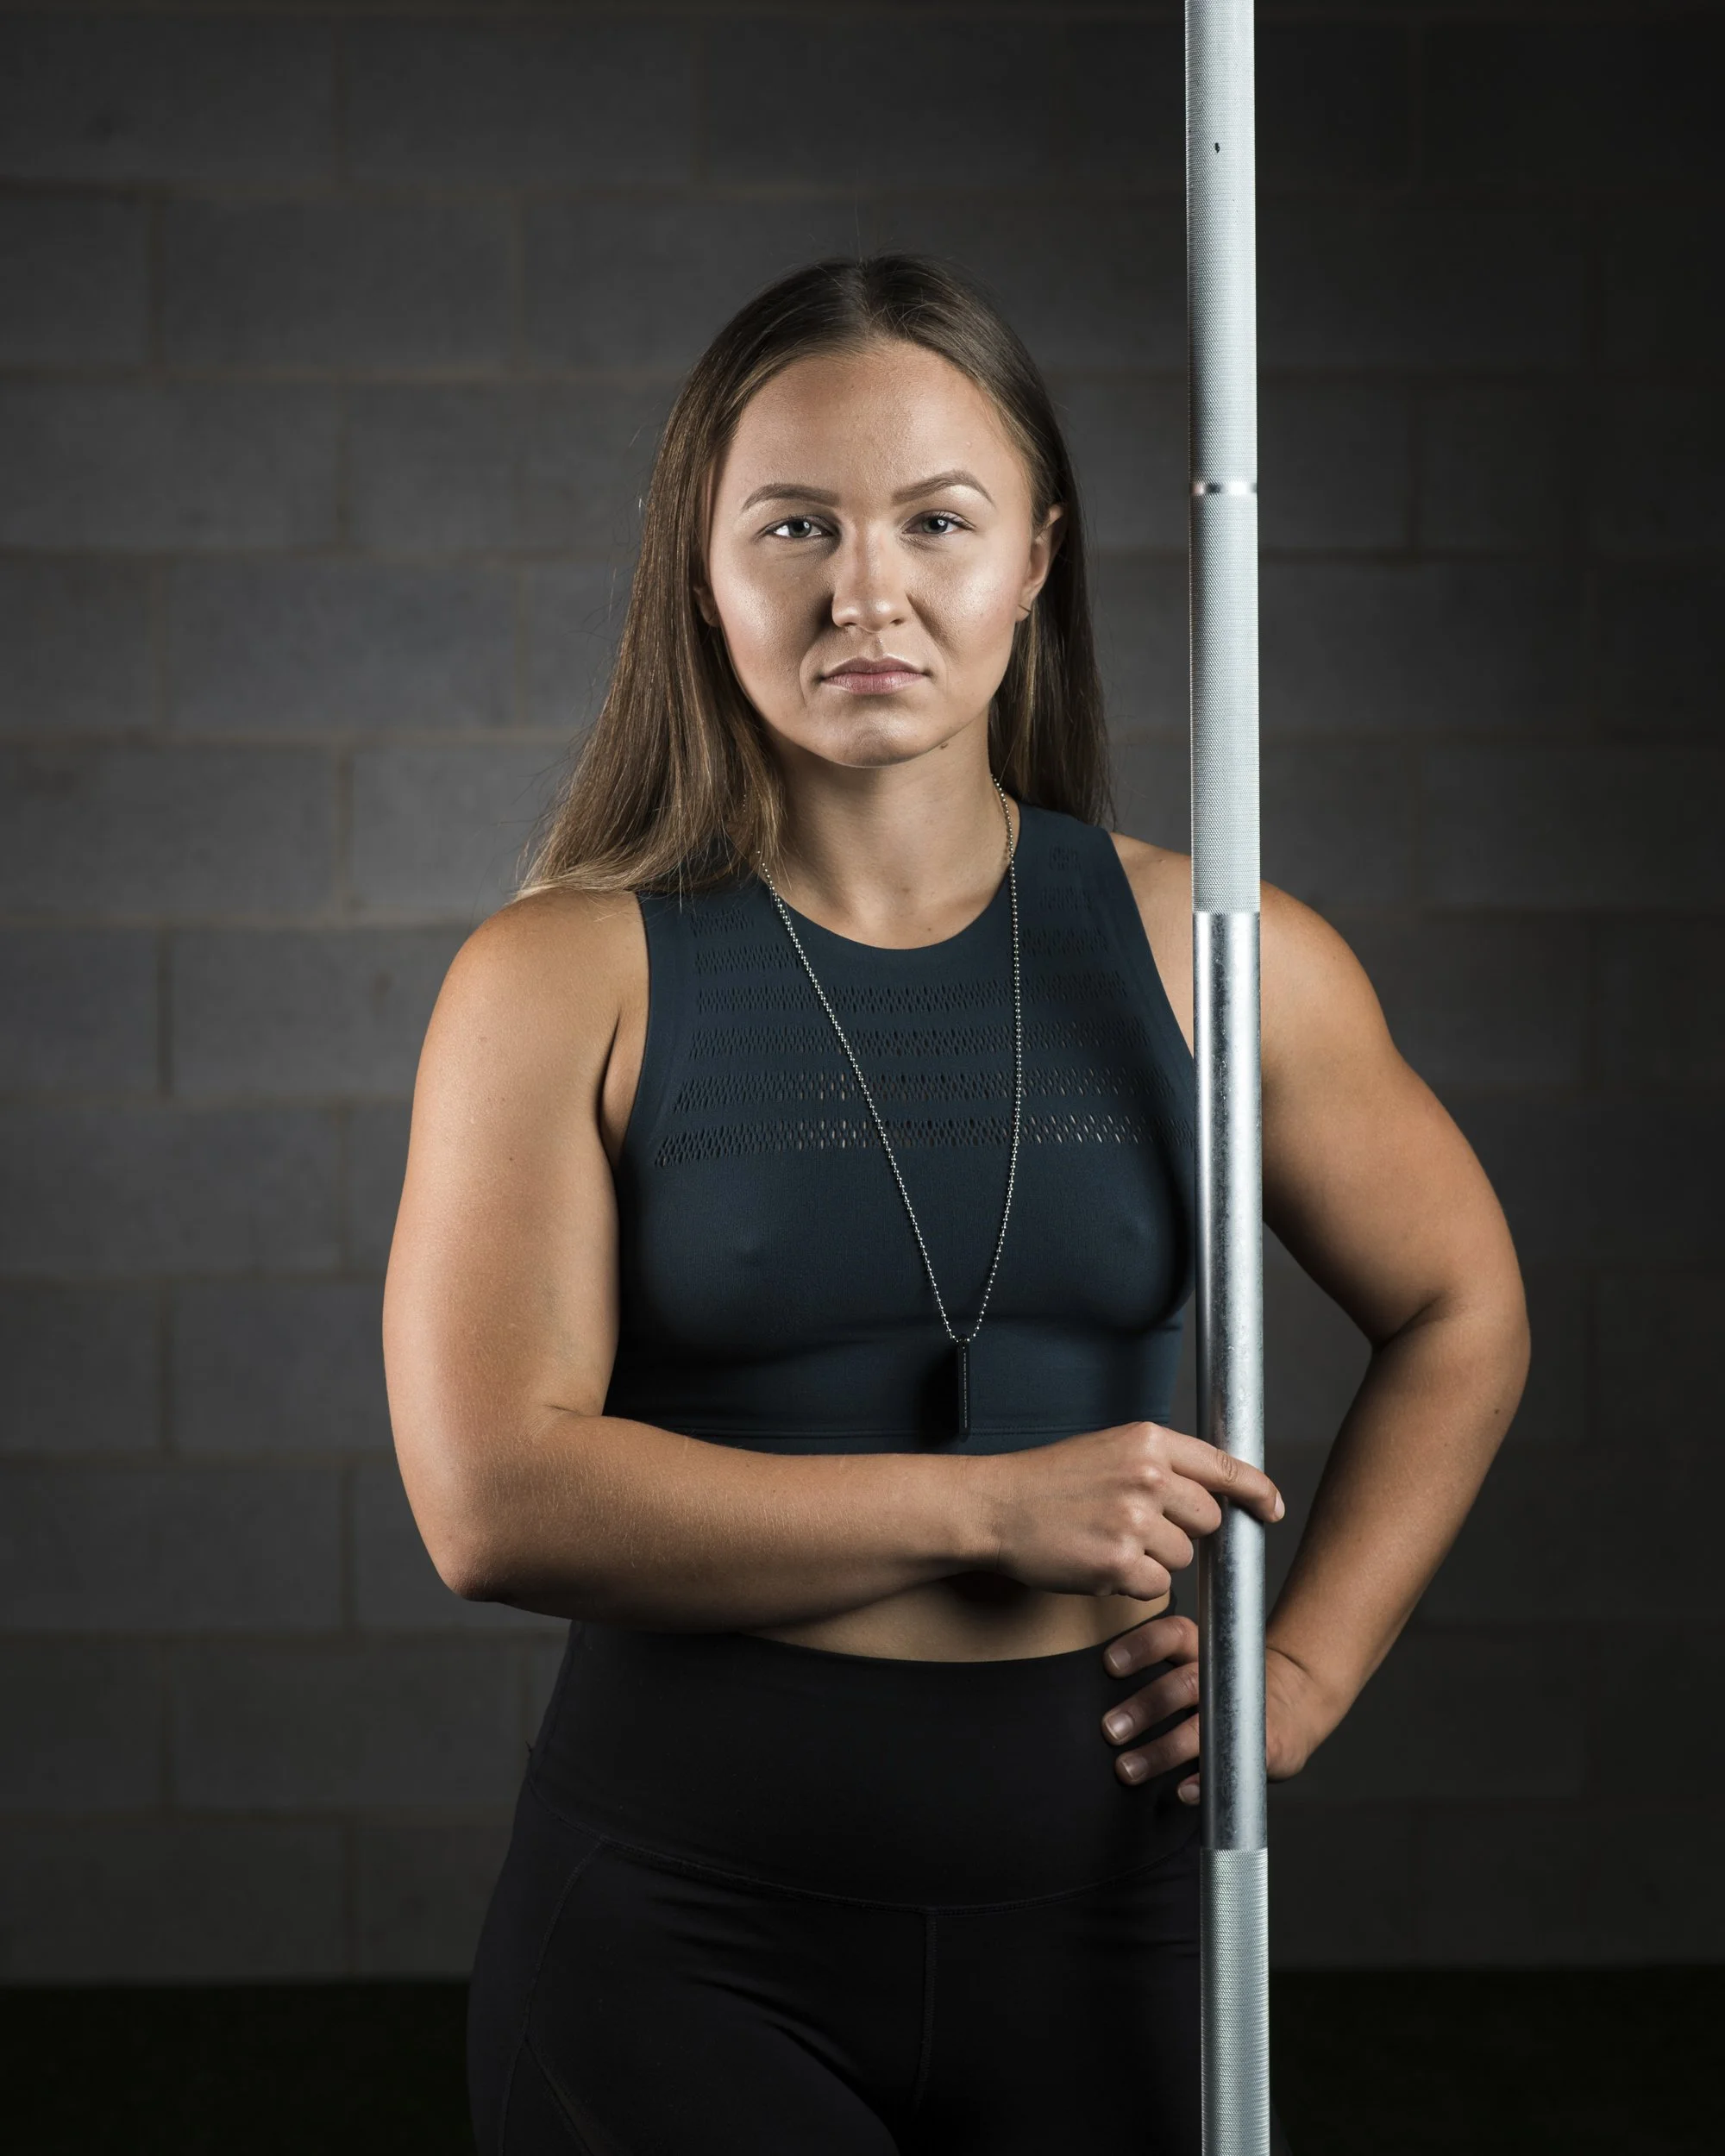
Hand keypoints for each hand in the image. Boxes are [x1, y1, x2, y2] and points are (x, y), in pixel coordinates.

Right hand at [975, 1420, 1283, 1602]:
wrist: (995, 1507)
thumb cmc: (1049, 1482)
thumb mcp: (1109, 1451)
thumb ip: (1159, 1464)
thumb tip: (1211, 1491)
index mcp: (1147, 1441)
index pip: (1223, 1466)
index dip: (1257, 1491)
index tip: (1272, 1509)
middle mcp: (1147, 1476)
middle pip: (1208, 1519)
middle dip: (1183, 1530)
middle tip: (1140, 1527)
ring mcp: (1134, 1521)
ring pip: (1183, 1557)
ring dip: (1155, 1560)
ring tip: (1109, 1541)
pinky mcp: (1119, 1564)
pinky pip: (1157, 1587)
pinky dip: (1134, 1584)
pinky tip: (1100, 1563)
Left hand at [1098, 1613, 1323, 1800]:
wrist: (1295, 1701)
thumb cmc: (1225, 1684)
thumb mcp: (1200, 1661)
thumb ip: (1161, 1670)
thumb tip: (1090, 1696)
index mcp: (1203, 1649)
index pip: (1173, 1636)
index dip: (1142, 1646)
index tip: (1110, 1665)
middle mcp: (1222, 1677)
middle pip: (1182, 1685)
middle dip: (1145, 1706)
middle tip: (1110, 1729)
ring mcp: (1244, 1713)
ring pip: (1199, 1730)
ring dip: (1162, 1751)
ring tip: (1128, 1768)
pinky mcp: (1264, 1748)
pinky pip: (1230, 1765)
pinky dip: (1204, 1782)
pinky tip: (1183, 1792)